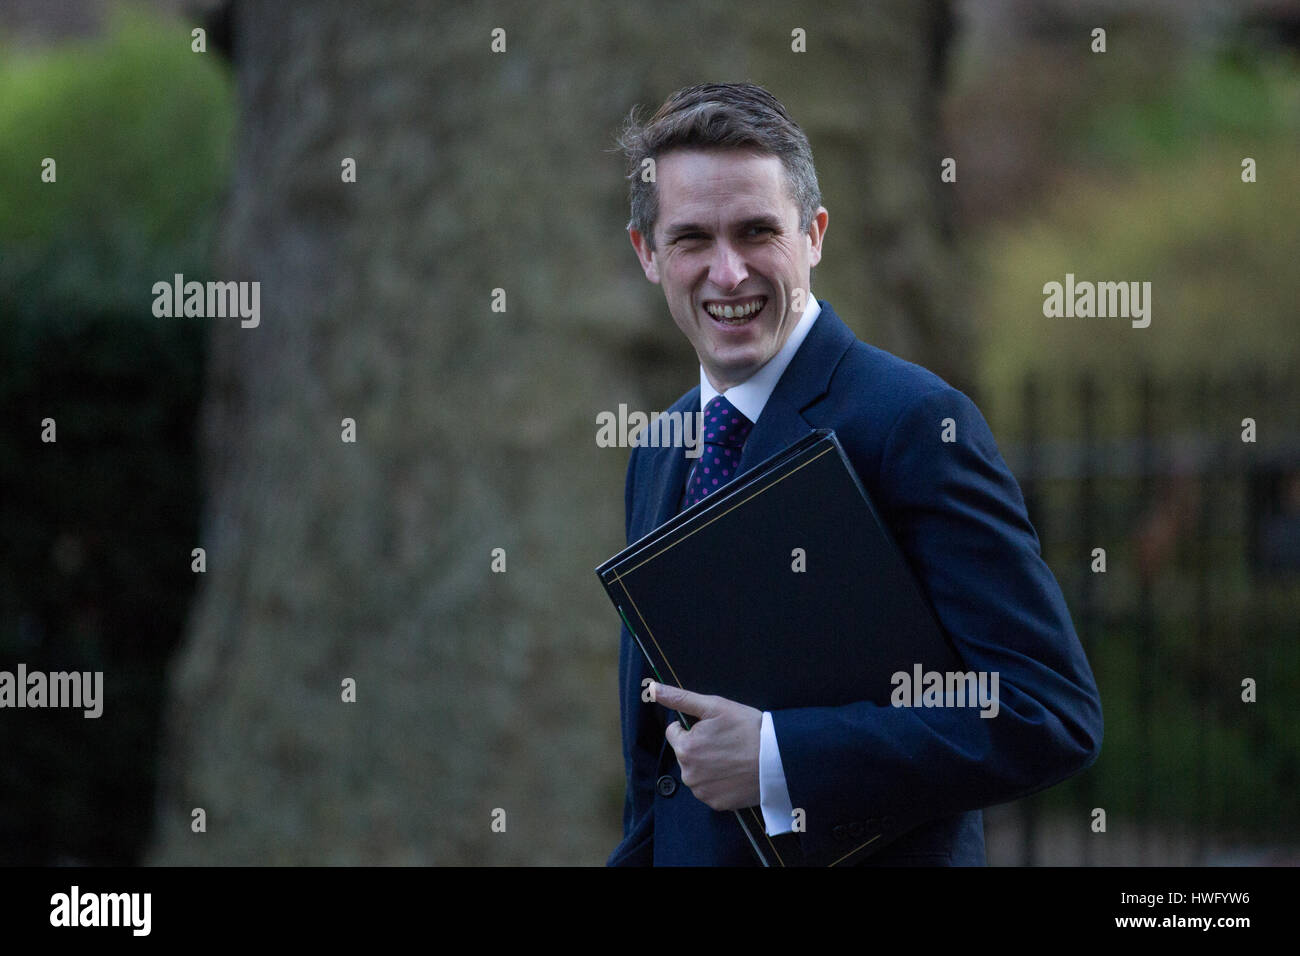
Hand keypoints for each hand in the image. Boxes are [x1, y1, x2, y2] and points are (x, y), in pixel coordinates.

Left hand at [653, 682, 761, 810]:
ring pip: (696, 772)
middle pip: (685, 754)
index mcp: (685, 748)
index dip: (693, 726)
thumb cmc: (748, 729)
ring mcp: (702, 791)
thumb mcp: (715, 706)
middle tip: (726, 742)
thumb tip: (652, 688)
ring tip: (732, 757)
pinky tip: (734, 773)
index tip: (713, 727)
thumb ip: (680, 698)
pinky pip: (710, 790)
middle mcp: (688, 773)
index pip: (674, 733)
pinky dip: (719, 782)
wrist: (778, 759)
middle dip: (699, 746)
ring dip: (708, 765)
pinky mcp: (716, 804)